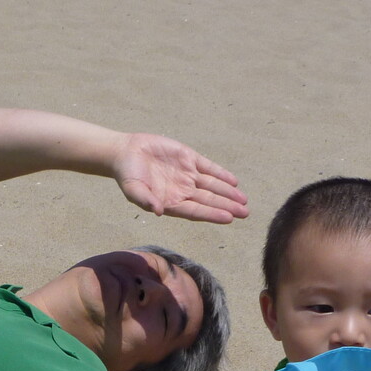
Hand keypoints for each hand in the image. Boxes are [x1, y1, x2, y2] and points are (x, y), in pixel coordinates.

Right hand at [111, 133, 248, 223]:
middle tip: (245, 212)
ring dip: (228, 193)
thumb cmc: (127, 175)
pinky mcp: (188, 159)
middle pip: (209, 200)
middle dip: (227, 206)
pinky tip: (233, 182)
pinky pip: (208, 168)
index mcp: (171, 203)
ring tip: (244, 200)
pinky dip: (221, 174)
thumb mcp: (132, 189)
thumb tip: (157, 211)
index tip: (228, 218)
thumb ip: (144, 200)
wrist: (126, 152)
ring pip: (212, 185)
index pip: (196, 211)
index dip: (212, 214)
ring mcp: (187, 175)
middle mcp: (183, 191)